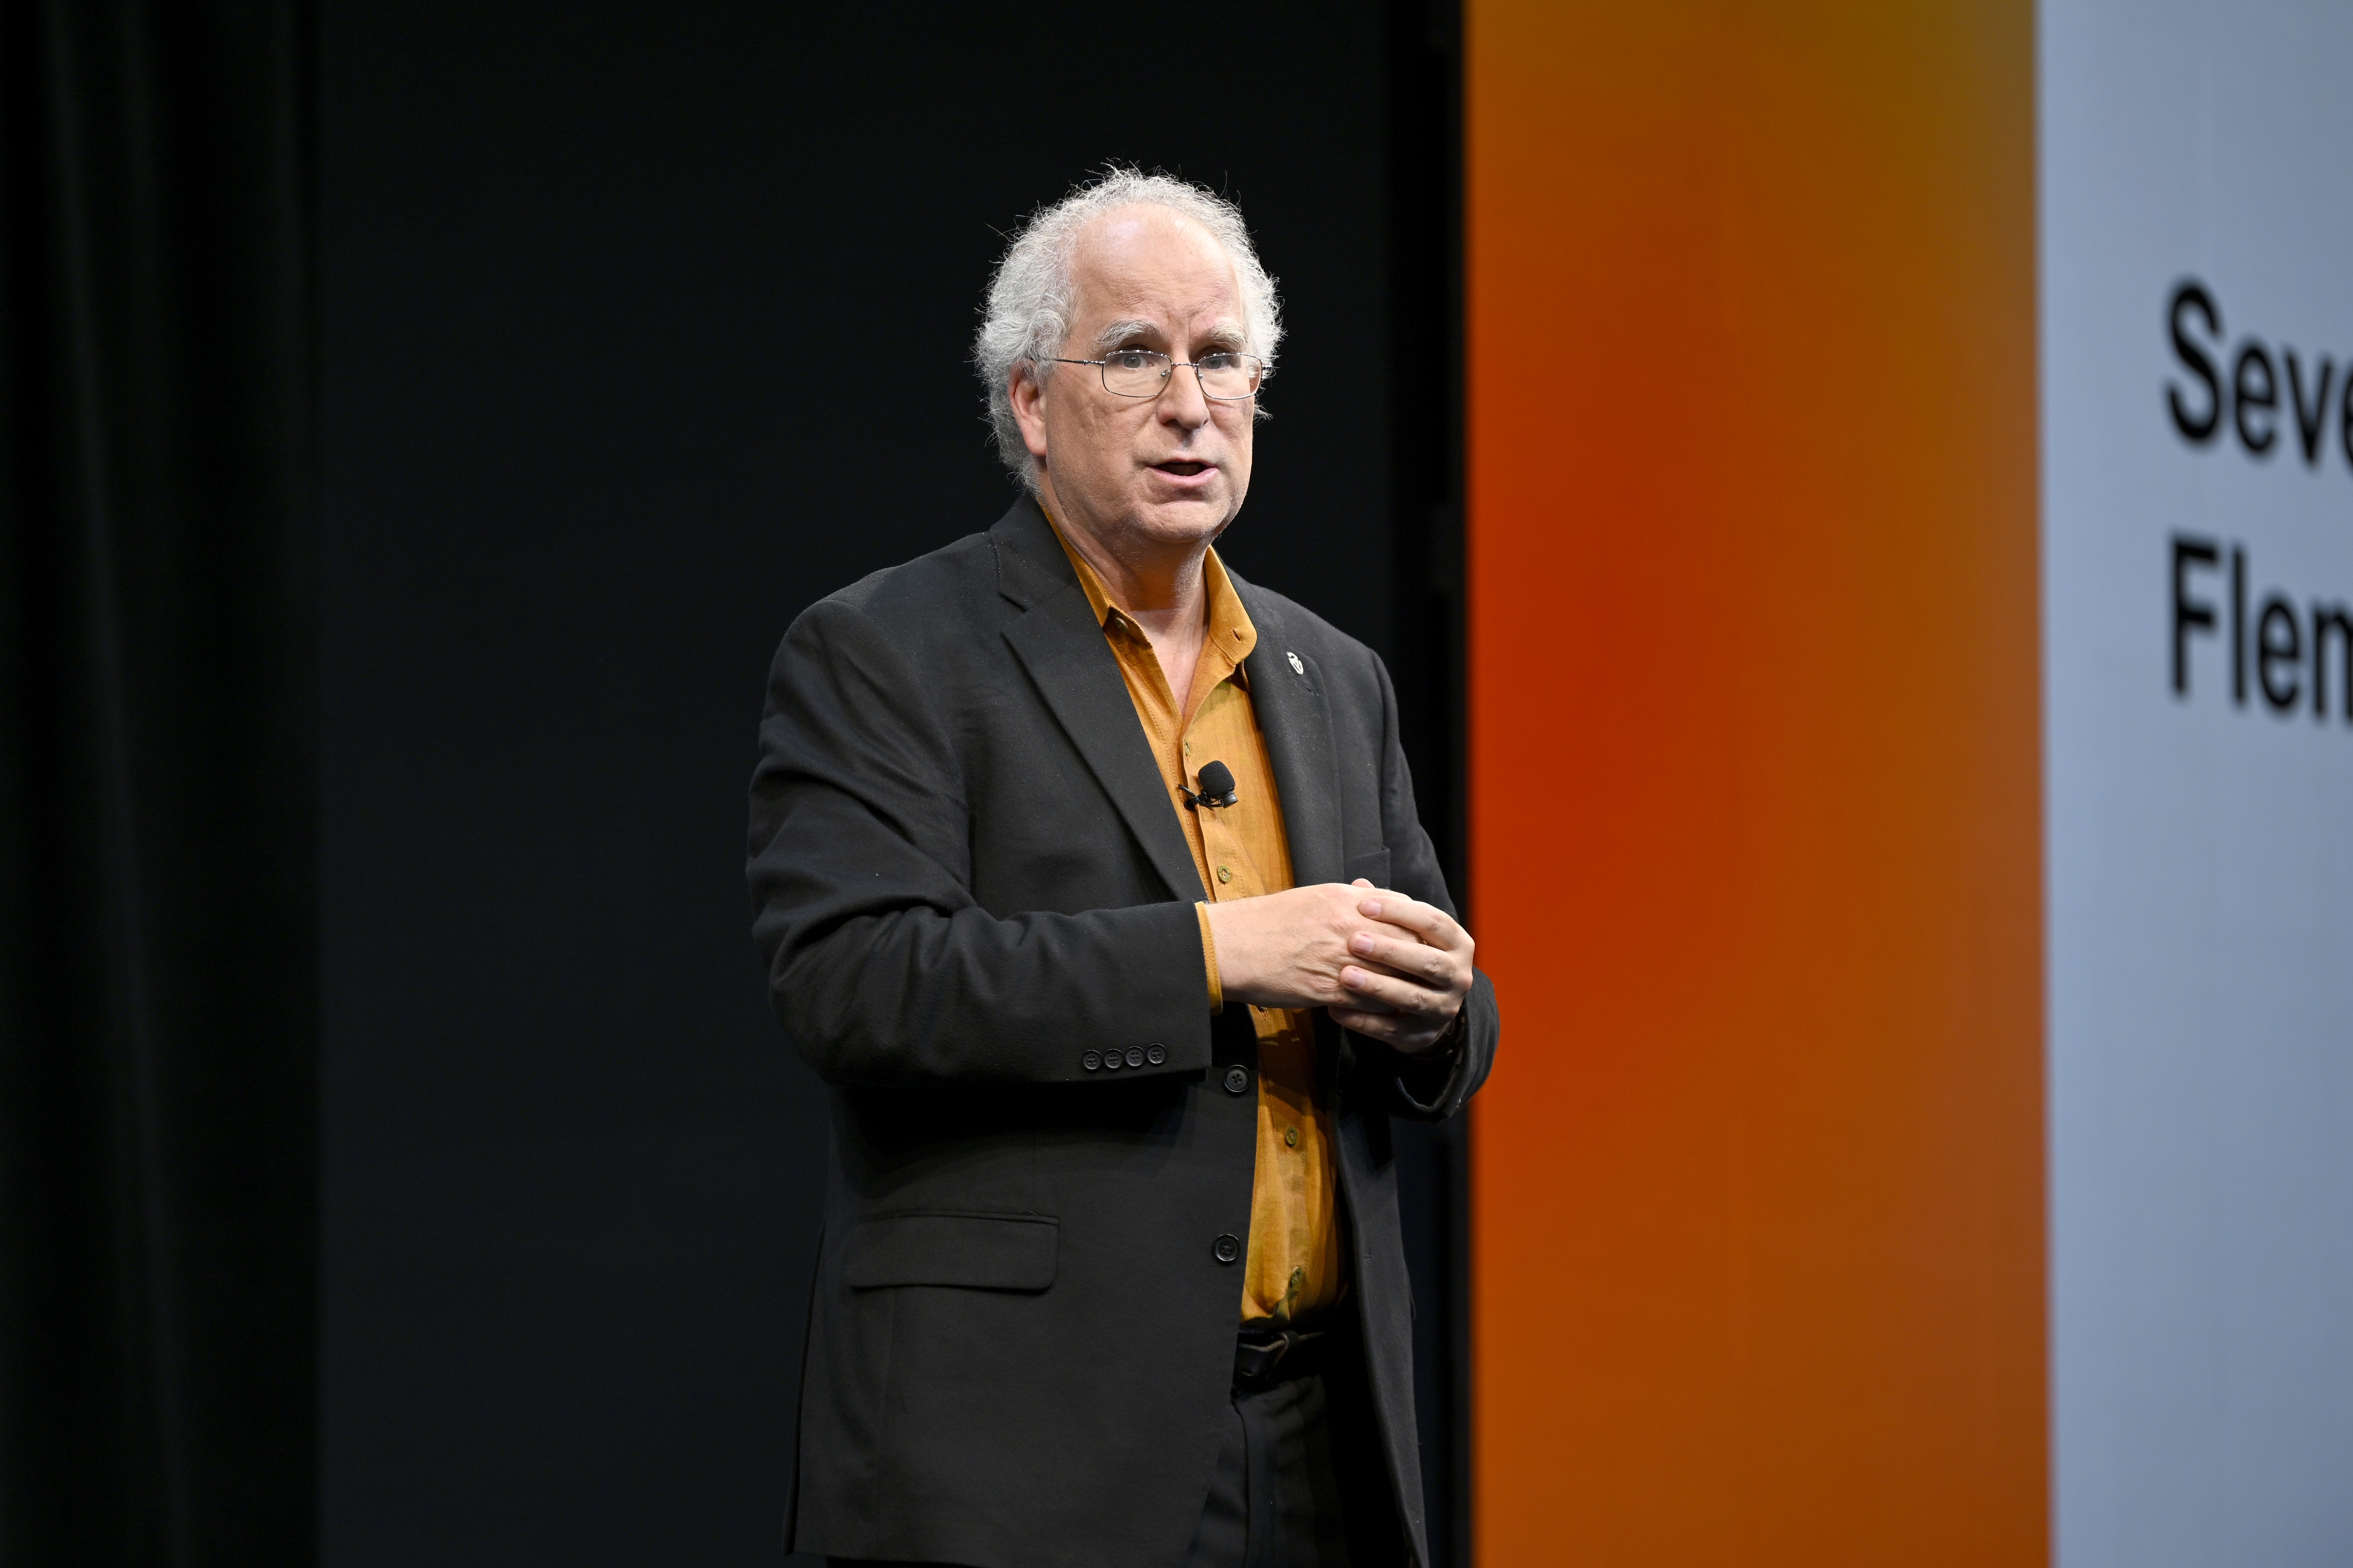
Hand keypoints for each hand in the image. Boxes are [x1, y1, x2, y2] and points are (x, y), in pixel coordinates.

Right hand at [1202, 879, 1472, 1054]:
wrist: (1234, 946)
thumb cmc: (1268, 921)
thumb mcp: (1314, 897)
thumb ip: (1349, 897)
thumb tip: (1370, 893)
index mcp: (1346, 901)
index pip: (1401, 912)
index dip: (1418, 928)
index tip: (1425, 938)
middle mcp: (1348, 928)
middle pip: (1403, 944)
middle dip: (1418, 958)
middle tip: (1428, 969)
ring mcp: (1340, 960)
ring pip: (1390, 976)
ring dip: (1404, 986)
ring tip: (1414, 993)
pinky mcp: (1328, 989)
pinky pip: (1368, 1002)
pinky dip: (1381, 1008)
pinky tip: (1386, 1011)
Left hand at [1326, 880, 1473, 1054]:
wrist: (1427, 1009)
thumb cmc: (1412, 959)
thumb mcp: (1409, 933)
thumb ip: (1389, 912)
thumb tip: (1360, 885)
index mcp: (1457, 944)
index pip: (1434, 922)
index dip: (1400, 912)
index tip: (1364, 905)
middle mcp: (1458, 977)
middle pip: (1428, 962)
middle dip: (1390, 951)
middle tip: (1354, 941)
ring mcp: (1443, 1009)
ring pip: (1413, 998)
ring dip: (1378, 987)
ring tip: (1344, 976)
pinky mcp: (1422, 1035)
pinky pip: (1392, 1029)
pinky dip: (1363, 1020)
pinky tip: (1336, 1009)